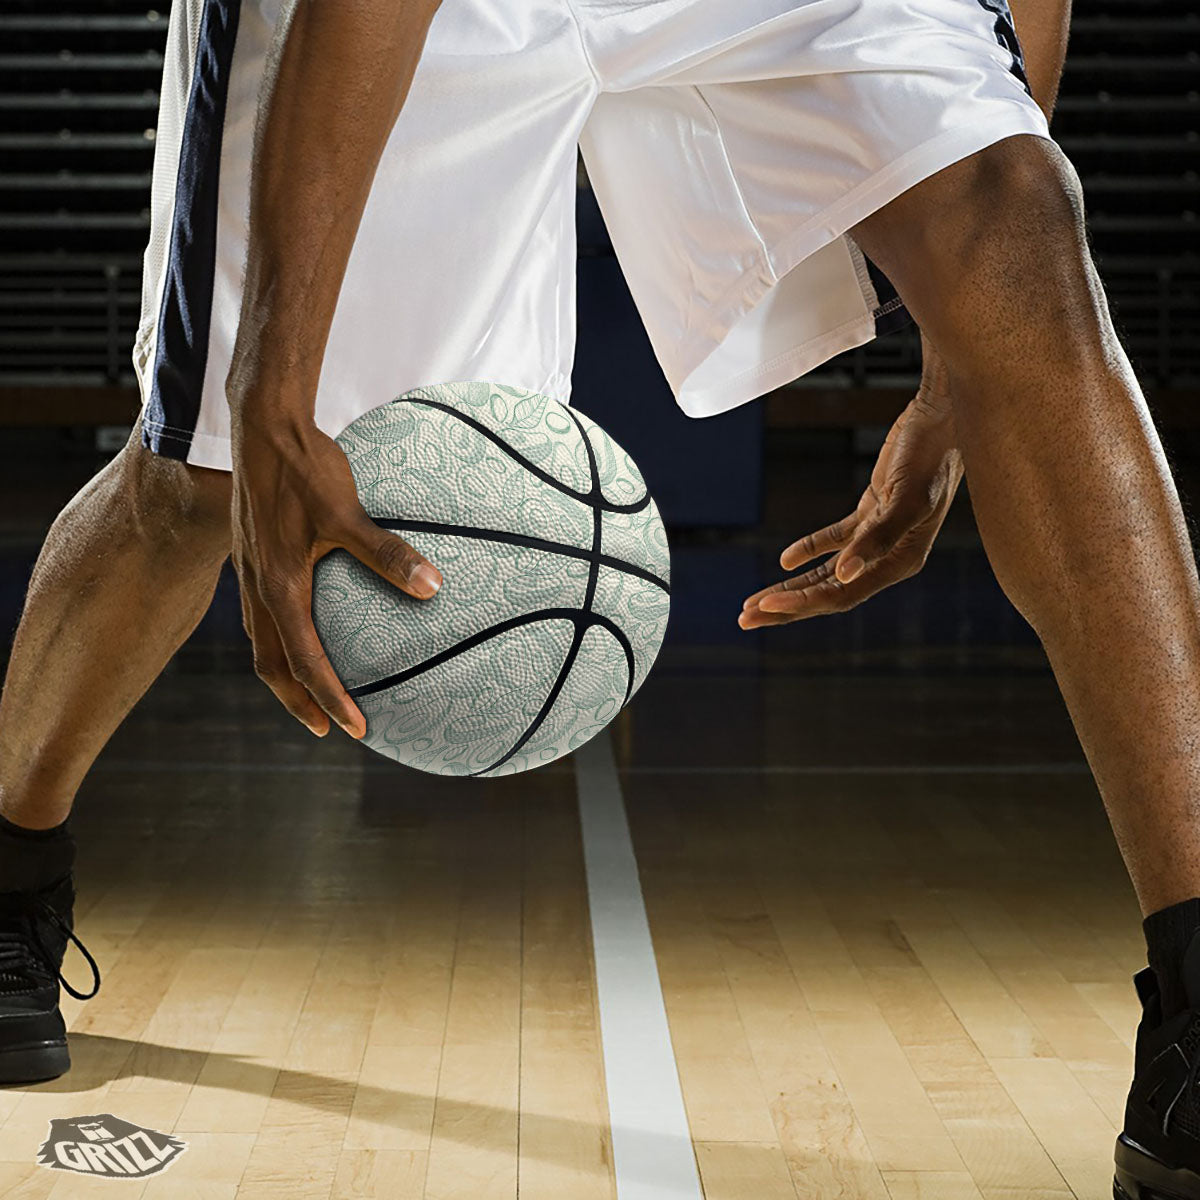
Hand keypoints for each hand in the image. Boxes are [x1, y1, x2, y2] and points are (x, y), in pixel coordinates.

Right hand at [230, 414, 441, 736]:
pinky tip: (308, 628)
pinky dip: (283, 638)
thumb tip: (433, 587)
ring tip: (315, 692)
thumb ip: (387, 552)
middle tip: (330, 728)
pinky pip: (264, 614)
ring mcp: (251, 572)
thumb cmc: (306, 467)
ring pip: (264, 641)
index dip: (330, 699)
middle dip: (299, 702)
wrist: (262, 426)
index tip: (356, 729)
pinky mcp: (254, 555)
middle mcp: (258, 586)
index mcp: (279, 585)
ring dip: (288, 674)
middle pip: (272, 666)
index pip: (304, 661)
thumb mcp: (347, 510)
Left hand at [739, 374, 961, 628]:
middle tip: (745, 618)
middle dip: (787, 606)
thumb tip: (842, 574)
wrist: (945, 416)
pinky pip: (835, 540)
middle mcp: (890, 556)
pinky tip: (785, 560)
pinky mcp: (872, 512)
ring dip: (792, 586)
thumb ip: (877, 539)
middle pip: (829, 592)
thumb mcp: (907, 498)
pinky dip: (810, 550)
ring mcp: (879, 536)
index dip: (802, 603)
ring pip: (827, 572)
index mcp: (901, 561)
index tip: (766, 607)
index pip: (842, 594)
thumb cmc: (932, 455)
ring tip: (754, 601)